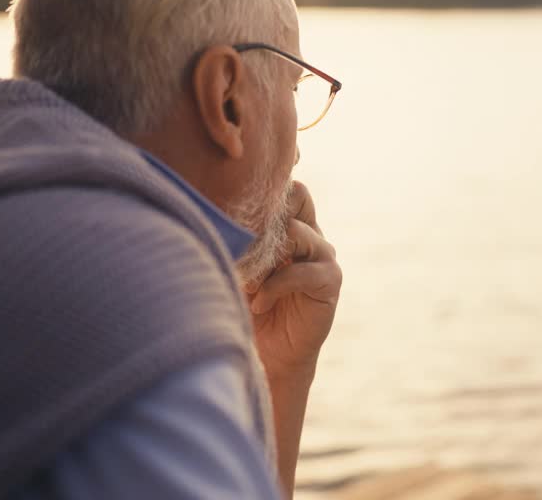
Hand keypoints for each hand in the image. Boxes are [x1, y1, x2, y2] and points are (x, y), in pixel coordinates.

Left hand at [244, 182, 340, 377]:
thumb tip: (211, 210)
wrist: (269, 352)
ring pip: (298, 232)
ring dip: (266, 257)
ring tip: (248, 282)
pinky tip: (260, 304)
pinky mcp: (330, 281)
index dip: (267, 191)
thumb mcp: (237, 265)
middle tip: (244, 244)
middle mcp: (309, 233)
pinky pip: (304, 271)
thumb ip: (237, 238)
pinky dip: (275, 286)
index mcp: (289, 224)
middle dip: (269, 216)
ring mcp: (323, 255)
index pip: (286, 187)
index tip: (236, 211)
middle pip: (300, 195)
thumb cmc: (245, 305)